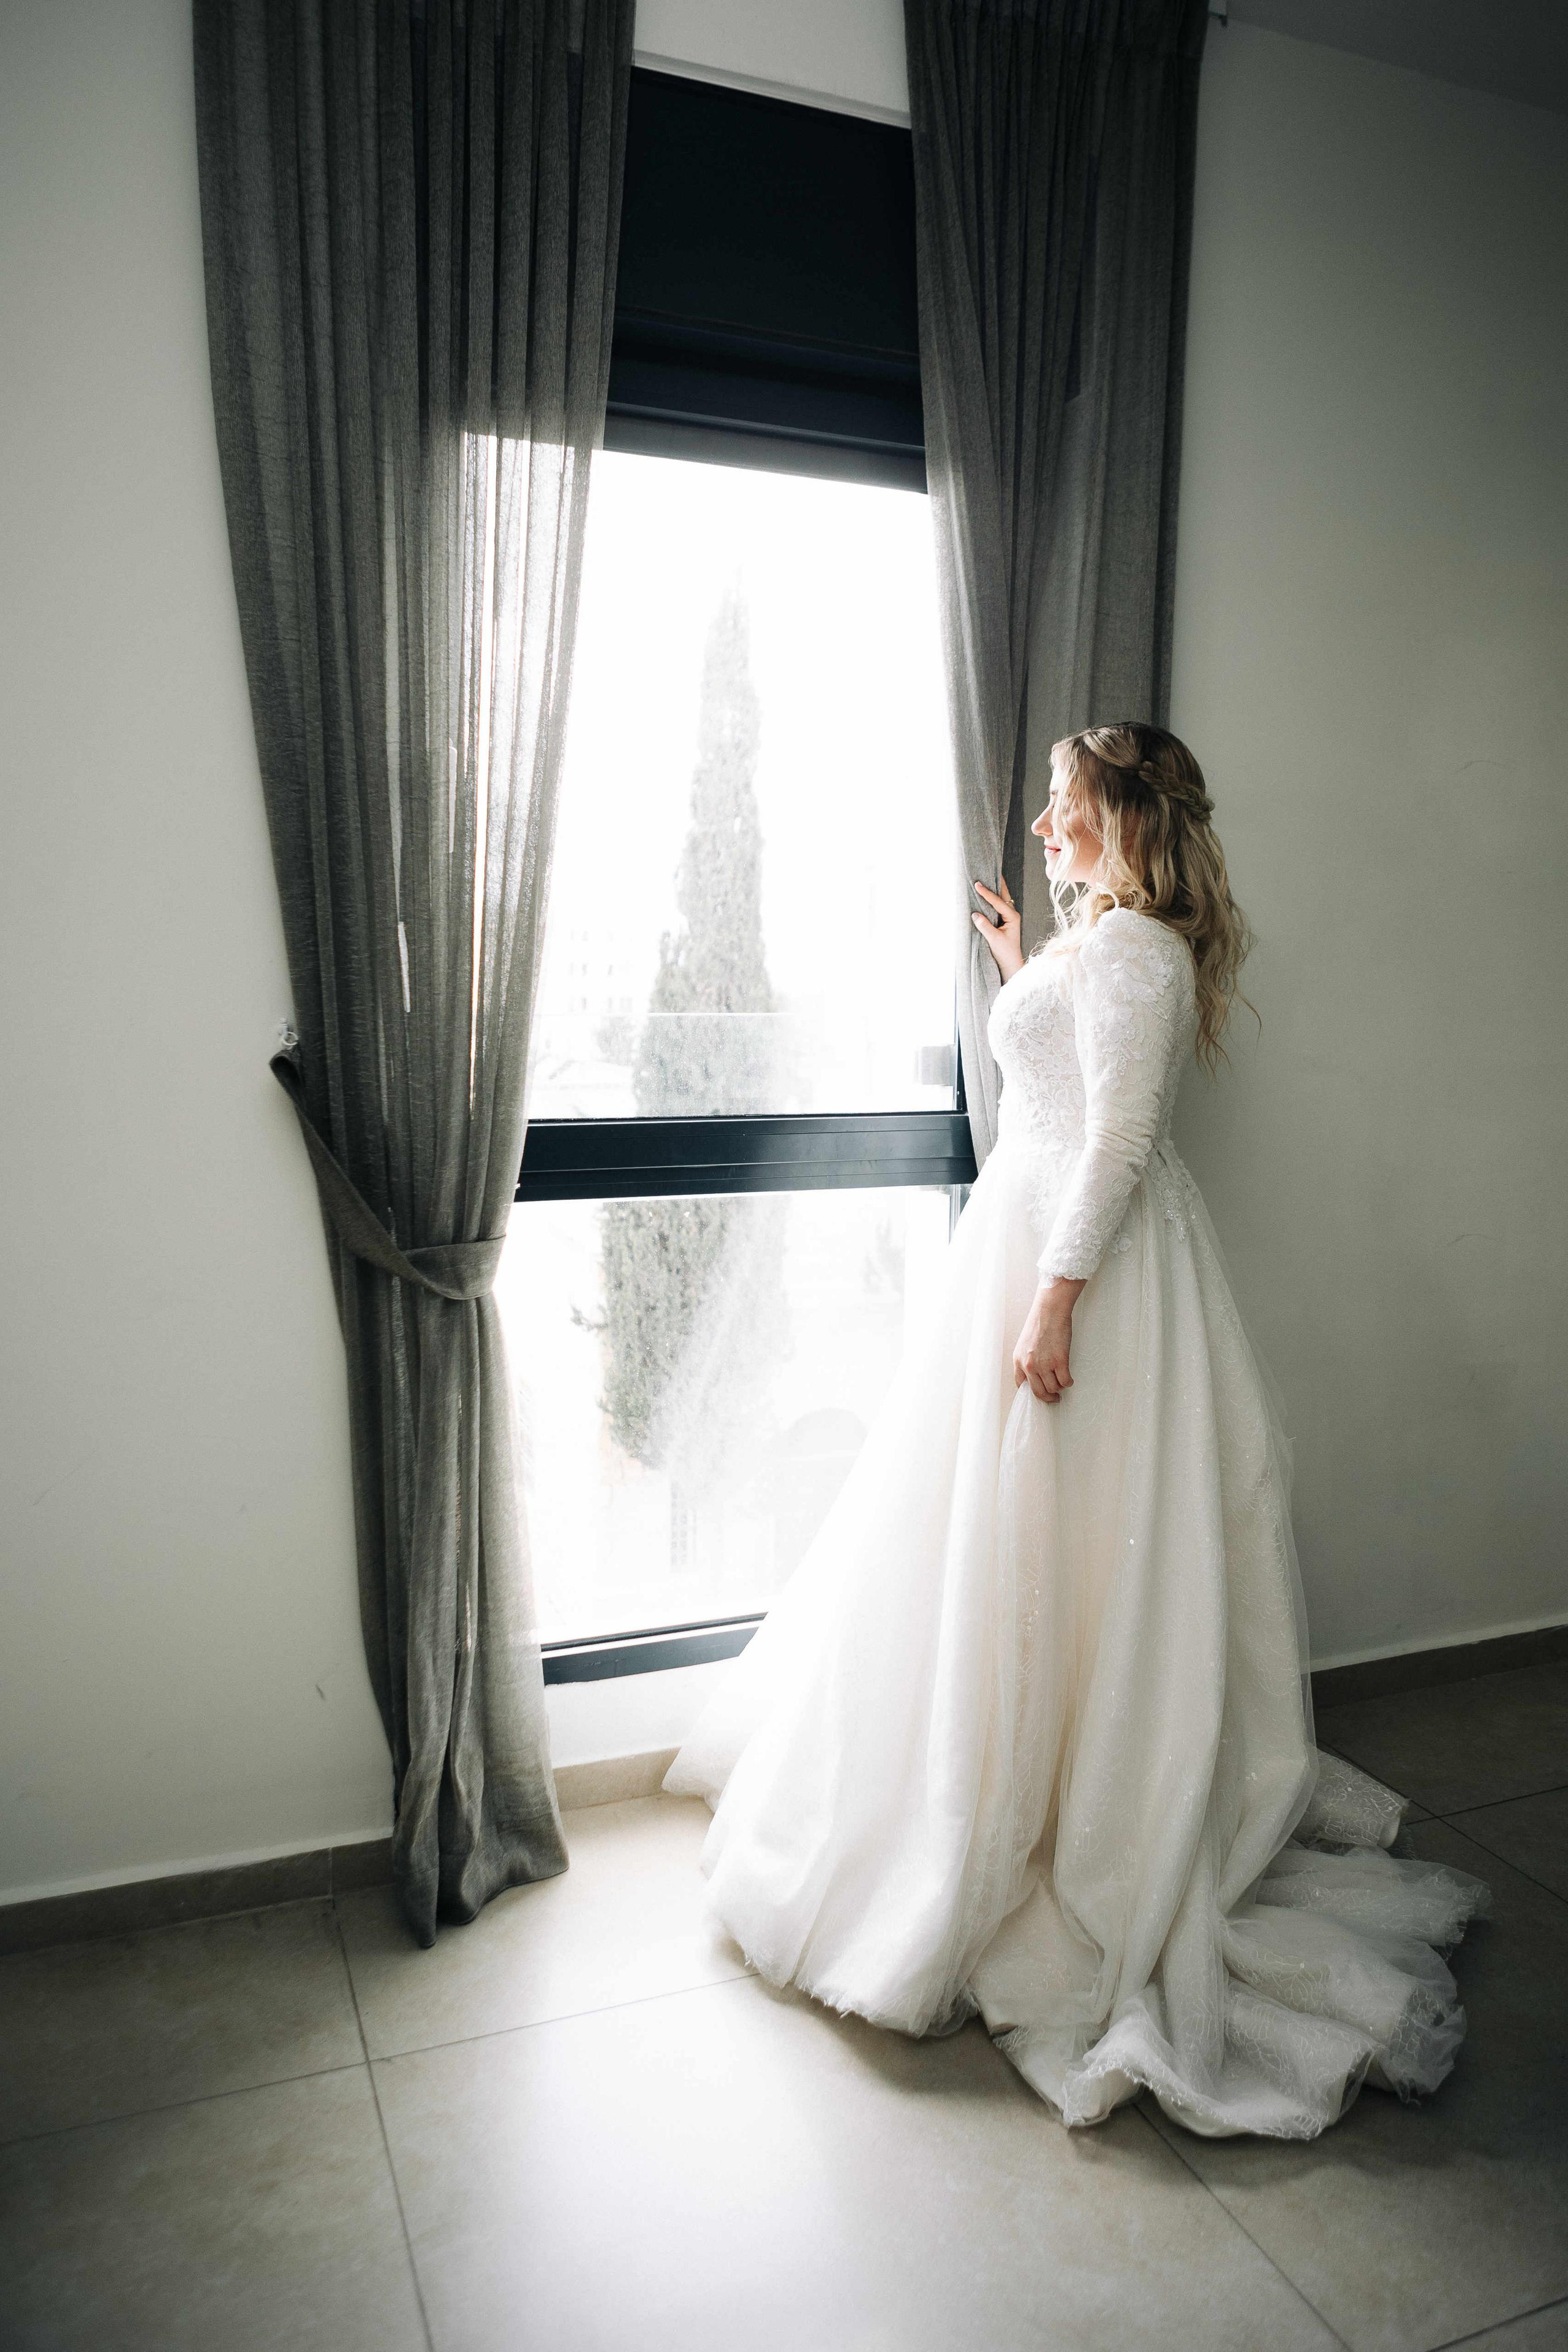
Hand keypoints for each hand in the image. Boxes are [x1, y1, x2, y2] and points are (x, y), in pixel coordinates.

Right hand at [972, 874, 1023, 981]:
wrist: (1010, 964)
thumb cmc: (1004, 953)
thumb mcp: (994, 940)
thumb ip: (985, 926)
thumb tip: (974, 913)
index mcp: (1012, 917)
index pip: (998, 901)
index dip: (987, 893)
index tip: (977, 884)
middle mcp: (1011, 914)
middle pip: (1003, 894)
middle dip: (996, 882)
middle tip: (989, 868)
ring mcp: (1007, 917)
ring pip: (1000, 898)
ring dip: (994, 888)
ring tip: (986, 876)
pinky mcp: (1002, 921)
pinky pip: (996, 905)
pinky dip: (991, 898)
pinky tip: (984, 893)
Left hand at [1013, 1279, 1082, 1402]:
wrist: (1050, 1310)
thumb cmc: (1039, 1323)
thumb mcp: (1024, 1344)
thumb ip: (1027, 1359)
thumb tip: (1034, 1375)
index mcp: (1018, 1360)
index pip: (1021, 1386)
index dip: (1031, 1392)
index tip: (1039, 1393)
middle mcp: (1029, 1365)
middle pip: (1038, 1392)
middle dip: (1048, 1397)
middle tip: (1054, 1398)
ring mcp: (1044, 1364)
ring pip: (1053, 1388)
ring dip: (1059, 1388)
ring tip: (1062, 1383)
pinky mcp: (1059, 1361)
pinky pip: (1065, 1381)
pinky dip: (1068, 1382)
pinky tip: (1069, 1378)